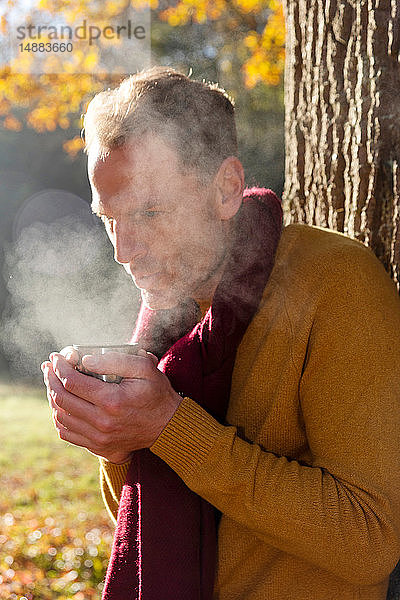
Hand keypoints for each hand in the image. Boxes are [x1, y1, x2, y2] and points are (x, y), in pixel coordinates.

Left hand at [41, 347, 181, 463]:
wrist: (167, 426)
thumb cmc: (156, 393)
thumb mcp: (144, 369)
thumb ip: (116, 360)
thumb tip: (86, 360)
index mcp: (112, 401)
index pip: (72, 382)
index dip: (60, 367)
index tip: (57, 356)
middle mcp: (102, 422)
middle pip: (62, 399)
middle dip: (51, 378)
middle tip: (49, 365)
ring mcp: (98, 438)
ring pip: (61, 416)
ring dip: (52, 396)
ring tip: (52, 381)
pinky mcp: (98, 446)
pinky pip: (67, 432)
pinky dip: (58, 417)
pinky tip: (59, 403)